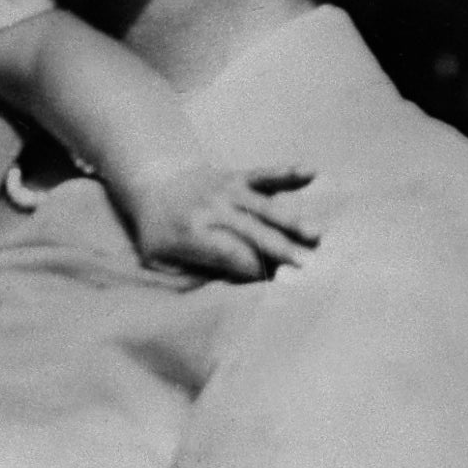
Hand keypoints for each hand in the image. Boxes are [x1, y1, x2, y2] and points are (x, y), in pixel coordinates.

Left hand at [122, 160, 318, 281]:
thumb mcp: (160, 262)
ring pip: (265, 207)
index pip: (231, 254)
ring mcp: (226, 190)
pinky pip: (264, 175)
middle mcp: (211, 209)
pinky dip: (286, 174)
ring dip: (292, 221)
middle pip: (254, 233)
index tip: (280, 284)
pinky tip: (310, 173)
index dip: (255, 269)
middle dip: (282, 250)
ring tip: (317, 235)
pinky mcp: (238, 177)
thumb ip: (190, 279)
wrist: (151, 183)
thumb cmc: (159, 233)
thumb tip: (224, 294)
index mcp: (191, 233)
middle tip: (310, 266)